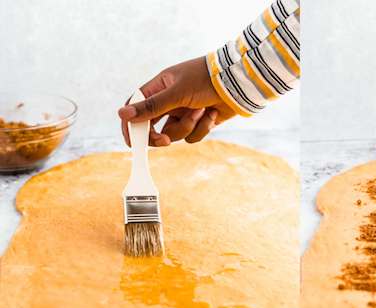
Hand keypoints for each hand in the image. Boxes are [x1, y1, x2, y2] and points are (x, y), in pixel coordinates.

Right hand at [118, 57, 235, 146]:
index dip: (131, 127)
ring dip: (189, 126)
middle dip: (160, 136)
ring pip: (174, 134)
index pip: (134, 109)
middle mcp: (167, 102)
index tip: (134, 143)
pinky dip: (203, 128)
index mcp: (157, 89)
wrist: (237, 84)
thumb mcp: (177, 92)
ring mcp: (182, 113)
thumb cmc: (205, 79)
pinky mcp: (197, 123)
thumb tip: (122, 114)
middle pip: (152, 128)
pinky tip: (213, 113)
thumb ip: (151, 106)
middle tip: (165, 141)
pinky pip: (192, 136)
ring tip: (202, 111)